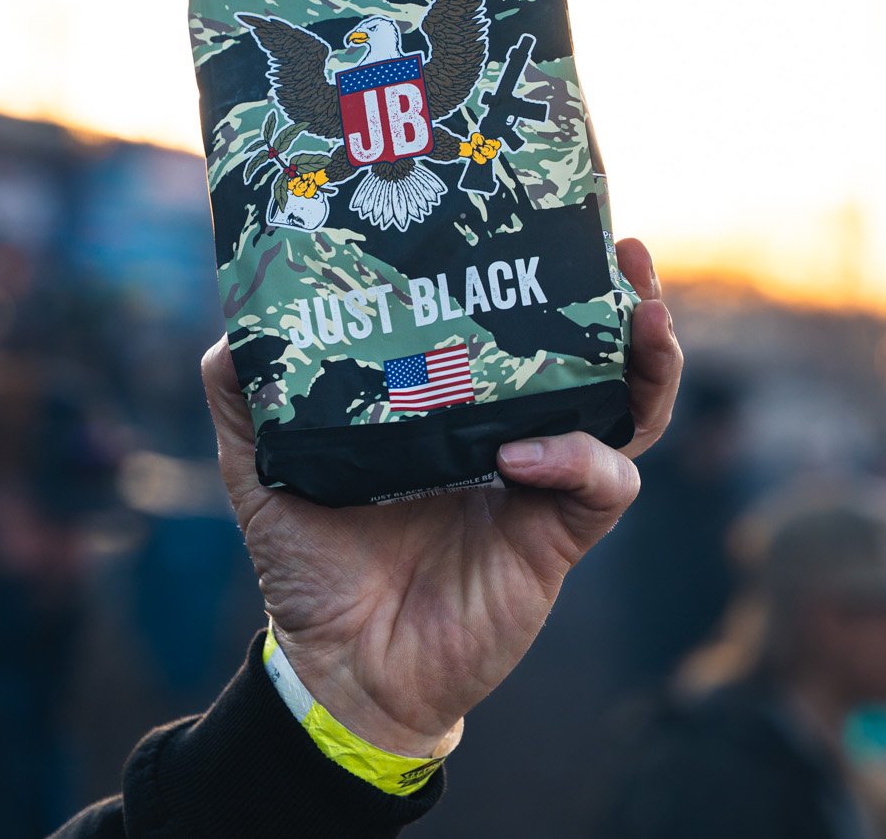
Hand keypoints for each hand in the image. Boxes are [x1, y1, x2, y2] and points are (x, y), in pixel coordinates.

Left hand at [199, 237, 682, 755]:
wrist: (339, 667)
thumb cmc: (310, 564)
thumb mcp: (263, 466)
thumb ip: (248, 395)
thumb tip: (238, 320)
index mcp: (455, 404)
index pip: (516, 324)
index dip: (543, 274)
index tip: (546, 218)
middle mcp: (511, 432)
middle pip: (596, 354)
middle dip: (623, 299)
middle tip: (624, 251)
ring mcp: (541, 484)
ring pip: (629, 411)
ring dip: (647, 361)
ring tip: (642, 313)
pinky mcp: (555, 539)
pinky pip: (600, 485)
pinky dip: (577, 459)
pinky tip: (525, 453)